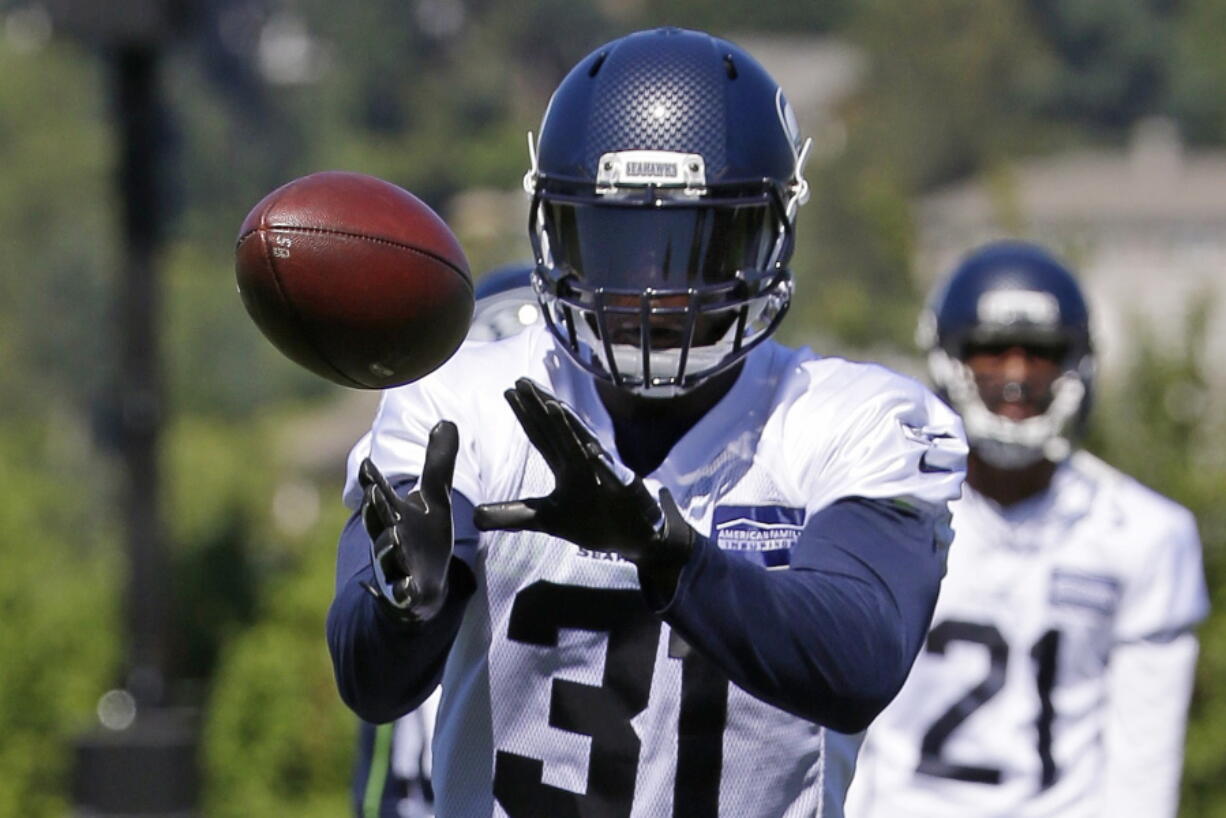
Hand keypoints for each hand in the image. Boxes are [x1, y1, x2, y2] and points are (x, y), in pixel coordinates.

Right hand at [358, 421, 457, 621]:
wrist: (420, 584)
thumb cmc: (423, 536)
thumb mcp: (435, 498)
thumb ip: (438, 463)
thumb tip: (446, 420)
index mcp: (392, 513)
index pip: (380, 492)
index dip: (373, 480)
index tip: (368, 464)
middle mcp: (388, 536)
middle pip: (379, 521)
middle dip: (376, 509)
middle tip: (374, 495)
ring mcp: (394, 566)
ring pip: (387, 556)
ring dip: (388, 547)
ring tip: (394, 537)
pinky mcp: (405, 592)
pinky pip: (401, 592)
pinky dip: (402, 590)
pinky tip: (407, 588)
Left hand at [473, 378, 693, 573]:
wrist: (636, 537)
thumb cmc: (593, 521)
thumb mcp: (547, 520)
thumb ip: (514, 515)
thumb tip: (473, 516)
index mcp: (566, 466)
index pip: (542, 435)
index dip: (526, 413)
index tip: (508, 390)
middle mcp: (585, 462)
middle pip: (560, 430)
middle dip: (542, 405)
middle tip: (522, 381)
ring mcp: (607, 474)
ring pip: (586, 446)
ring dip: (570, 426)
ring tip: (553, 406)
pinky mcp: (627, 492)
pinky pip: (615, 477)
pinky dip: (605, 466)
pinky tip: (594, 454)